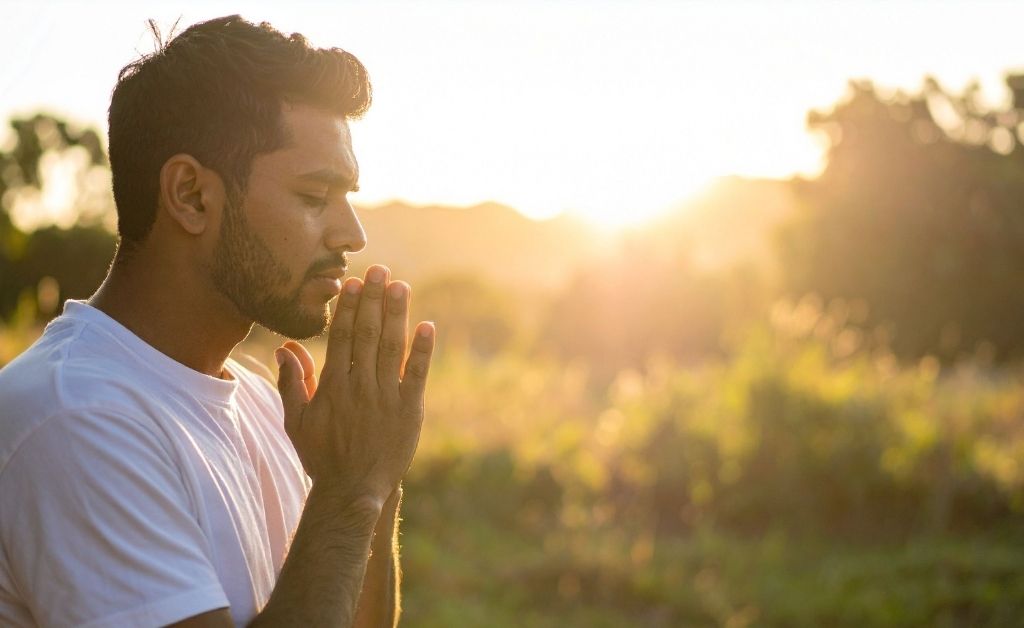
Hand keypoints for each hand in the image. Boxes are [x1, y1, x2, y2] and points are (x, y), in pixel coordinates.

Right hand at [274, 264, 434, 503]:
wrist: (353, 491)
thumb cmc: (322, 456)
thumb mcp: (297, 422)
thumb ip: (291, 383)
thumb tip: (284, 349)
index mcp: (333, 386)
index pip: (342, 337)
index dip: (349, 307)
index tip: (353, 282)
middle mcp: (360, 387)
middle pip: (367, 334)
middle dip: (373, 300)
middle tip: (380, 270)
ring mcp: (387, 398)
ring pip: (392, 348)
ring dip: (397, 315)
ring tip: (401, 286)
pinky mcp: (410, 411)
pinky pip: (418, 375)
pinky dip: (423, 350)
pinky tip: (427, 326)